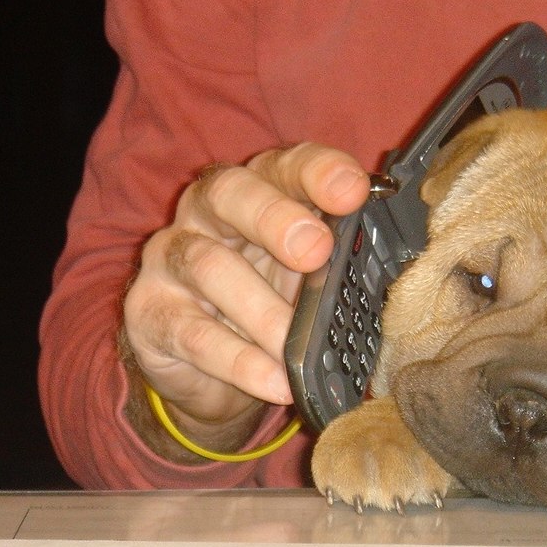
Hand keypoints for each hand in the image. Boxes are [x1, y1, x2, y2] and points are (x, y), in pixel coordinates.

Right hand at [122, 143, 368, 454]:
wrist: (206, 369)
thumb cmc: (268, 303)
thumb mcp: (305, 276)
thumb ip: (339, 259)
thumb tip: (397, 265)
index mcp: (256, 190)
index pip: (284, 165)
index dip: (318, 172)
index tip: (354, 192)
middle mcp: (206, 213)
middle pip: (230, 193)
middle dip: (275, 218)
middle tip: (316, 251)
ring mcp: (169, 259)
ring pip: (207, 265)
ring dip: (261, 309)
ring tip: (298, 346)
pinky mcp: (149, 313)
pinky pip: (191, 333)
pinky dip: (238, 361)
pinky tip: (275, 381)